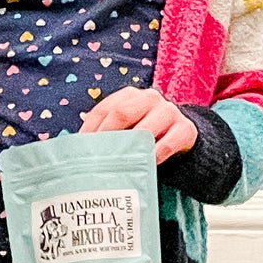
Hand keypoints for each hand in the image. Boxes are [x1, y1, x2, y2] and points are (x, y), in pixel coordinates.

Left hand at [78, 86, 197, 164]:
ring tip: (117, 164)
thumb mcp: (126, 130)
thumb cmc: (144, 136)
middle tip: (96, 157)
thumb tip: (77, 153)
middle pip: (122, 113)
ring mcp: (169, 112)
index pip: (105, 108)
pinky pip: (169, 142)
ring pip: (146, 128)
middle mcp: (149, 99)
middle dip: (106, 136)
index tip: (81, 148)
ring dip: (130, 147)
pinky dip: (156, 155)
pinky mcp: (185, 130)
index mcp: (130, 96)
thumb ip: (107, 134)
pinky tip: (146, 166)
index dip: (91, 128)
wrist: (181, 138)